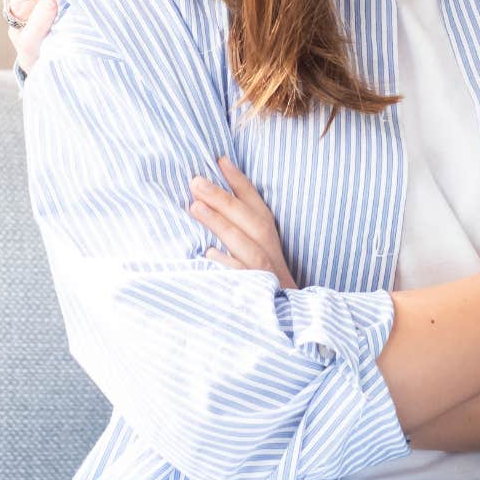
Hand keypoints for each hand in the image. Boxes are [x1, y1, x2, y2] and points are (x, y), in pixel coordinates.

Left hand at [189, 156, 297, 288]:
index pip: (256, 204)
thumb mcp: (256, 250)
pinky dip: (228, 266)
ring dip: (222, 225)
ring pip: (247, 247)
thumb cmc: (263, 279)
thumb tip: (207, 201)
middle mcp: (270, 253)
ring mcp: (265, 274)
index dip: (240, 181)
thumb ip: (239, 227)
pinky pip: (243, 279)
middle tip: (196, 181)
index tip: (220, 159)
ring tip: (195, 207)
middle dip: (223, 199)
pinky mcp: (259, 297)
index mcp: (269, 238)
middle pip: (250, 221)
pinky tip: (208, 254)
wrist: (285, 319)